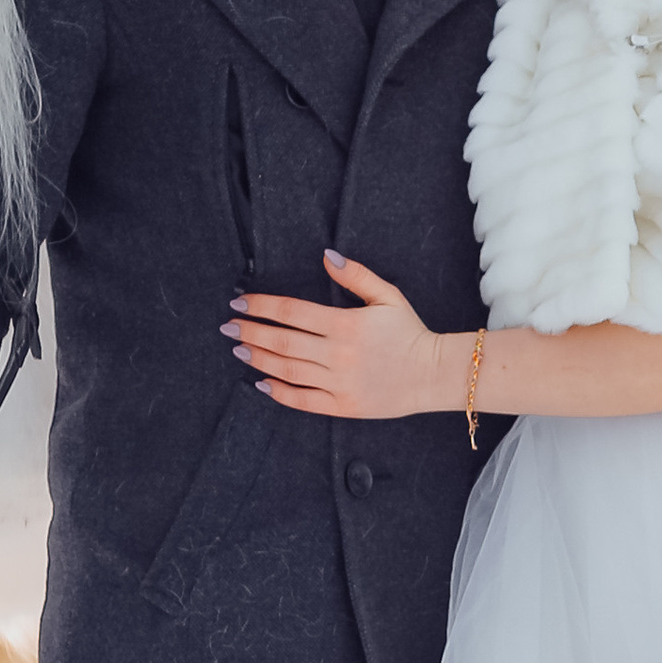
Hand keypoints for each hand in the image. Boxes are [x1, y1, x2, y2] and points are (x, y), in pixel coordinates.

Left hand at [226, 252, 455, 418]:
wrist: (433, 374)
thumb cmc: (410, 332)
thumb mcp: (387, 296)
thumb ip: (356, 275)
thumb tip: (326, 256)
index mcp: (345, 324)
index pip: (292, 311)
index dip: (262, 306)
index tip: (241, 302)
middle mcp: (337, 354)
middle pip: (283, 341)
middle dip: (251, 332)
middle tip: (228, 327)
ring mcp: (339, 383)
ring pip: (287, 370)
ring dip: (258, 358)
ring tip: (239, 349)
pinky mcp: (343, 406)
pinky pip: (303, 401)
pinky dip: (279, 392)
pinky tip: (261, 382)